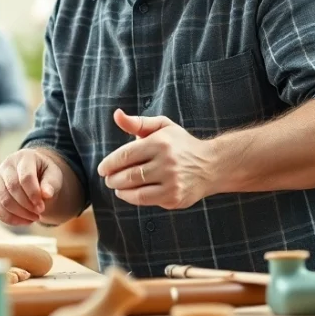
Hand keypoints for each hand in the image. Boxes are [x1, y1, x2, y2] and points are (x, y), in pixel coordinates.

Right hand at [0, 149, 63, 225]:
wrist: (35, 174)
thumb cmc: (45, 174)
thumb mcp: (54, 175)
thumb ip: (51, 184)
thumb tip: (46, 195)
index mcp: (24, 157)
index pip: (25, 177)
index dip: (33, 194)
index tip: (42, 207)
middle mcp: (6, 165)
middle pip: (12, 188)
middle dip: (26, 205)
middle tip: (39, 213)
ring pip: (3, 200)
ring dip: (19, 214)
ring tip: (34, 218)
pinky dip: (10, 219)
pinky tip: (24, 221)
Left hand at [97, 109, 214, 209]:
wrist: (212, 165)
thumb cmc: (180, 144)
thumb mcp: (162, 127)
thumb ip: (137, 122)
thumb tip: (116, 114)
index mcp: (160, 143)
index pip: (126, 155)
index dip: (109, 163)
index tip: (102, 168)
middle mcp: (167, 163)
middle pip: (128, 174)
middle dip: (112, 178)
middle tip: (108, 179)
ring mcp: (172, 182)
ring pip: (135, 190)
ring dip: (120, 189)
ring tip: (116, 186)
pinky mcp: (175, 198)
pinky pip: (146, 200)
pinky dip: (131, 198)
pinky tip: (127, 193)